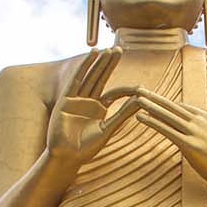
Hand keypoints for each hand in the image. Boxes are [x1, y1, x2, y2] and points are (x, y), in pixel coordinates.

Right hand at [45, 48, 140, 165]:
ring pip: (91, 76)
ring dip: (99, 62)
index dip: (126, 89)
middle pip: (101, 78)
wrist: (66, 157)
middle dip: (110, 64)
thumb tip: (141, 100)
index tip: (140, 88)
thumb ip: (123, 114)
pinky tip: (93, 54)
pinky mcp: (66, 99)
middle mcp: (88, 102)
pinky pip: (76, 79)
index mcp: (99, 110)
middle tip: (120, 49)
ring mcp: (76, 99)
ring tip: (109, 49)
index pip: (114, 93)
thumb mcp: (108, 130)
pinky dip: (84, 66)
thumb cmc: (86, 149)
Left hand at [117, 89, 206, 197]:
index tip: (154, 97)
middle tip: (140, 89)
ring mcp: (196, 132)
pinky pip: (167, 130)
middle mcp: (202, 122)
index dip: (167, 103)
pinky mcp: (190, 145)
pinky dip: (152, 122)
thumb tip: (196, 128)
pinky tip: (141, 117)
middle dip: (156, 97)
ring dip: (151, 106)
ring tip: (137, 99)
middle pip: (174, 106)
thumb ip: (206, 130)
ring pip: (169, 116)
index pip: (184, 107)